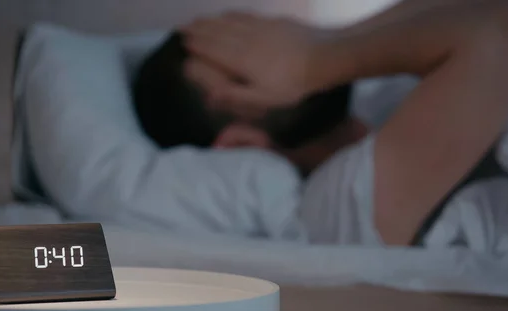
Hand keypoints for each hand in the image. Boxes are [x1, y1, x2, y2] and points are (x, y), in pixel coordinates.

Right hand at [181, 12, 326, 110]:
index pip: (213, 50)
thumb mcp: (265, 98)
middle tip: (182, 27)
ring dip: (212, 20)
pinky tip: (229, 14)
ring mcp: (260, 28)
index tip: (183, 41)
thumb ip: (236, 96)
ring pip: (229, 22)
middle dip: (199, 29)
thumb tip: (209, 94)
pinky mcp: (274, 22)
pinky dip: (232, 15)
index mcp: (242, 59)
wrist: (324, 56)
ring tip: (199, 19)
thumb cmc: (294, 84)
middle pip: (217, 32)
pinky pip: (246, 16)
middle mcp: (246, 40)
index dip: (197, 45)